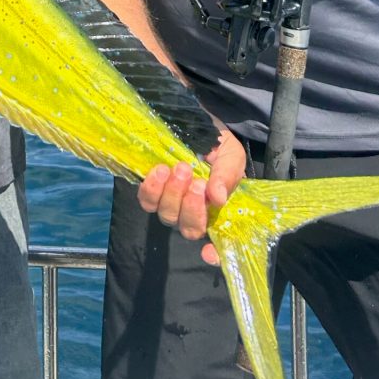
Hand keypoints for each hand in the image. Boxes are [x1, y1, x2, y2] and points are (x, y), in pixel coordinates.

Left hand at [137, 127, 246, 265]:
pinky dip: (152, 188)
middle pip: (188, 229)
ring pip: (166, 215)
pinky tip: (161, 170)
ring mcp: (170, 203)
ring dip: (172, 194)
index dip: (213, 255)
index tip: (208, 253)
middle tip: (196, 181)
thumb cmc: (220, 145)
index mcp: (217, 211)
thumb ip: (227, 176)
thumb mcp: (231, 156)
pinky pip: (147, 200)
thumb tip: (217, 198)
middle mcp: (192, 213)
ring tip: (180, 168)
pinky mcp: (153, 189)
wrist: (199, 123)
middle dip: (192, 208)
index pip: (215, 245)